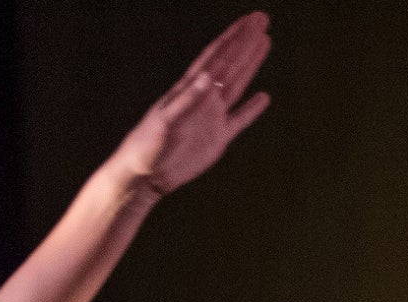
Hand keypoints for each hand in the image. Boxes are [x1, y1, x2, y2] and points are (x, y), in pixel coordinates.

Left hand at [112, 11, 272, 196]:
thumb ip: (187, 100)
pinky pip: (239, 120)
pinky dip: (252, 110)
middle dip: (245, 41)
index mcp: (188, 90)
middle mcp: (202, 99)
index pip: (216, 57)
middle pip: (229, 63)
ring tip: (264, 42)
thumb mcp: (165, 123)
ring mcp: (210, 117)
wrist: (143, 176)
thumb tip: (208, 76)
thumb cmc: (146, 147)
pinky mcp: (216, 139)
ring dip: (251, 64)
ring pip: (236, 84)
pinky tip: (263, 97)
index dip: (234, 37)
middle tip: (262, 19)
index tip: (251, 20)